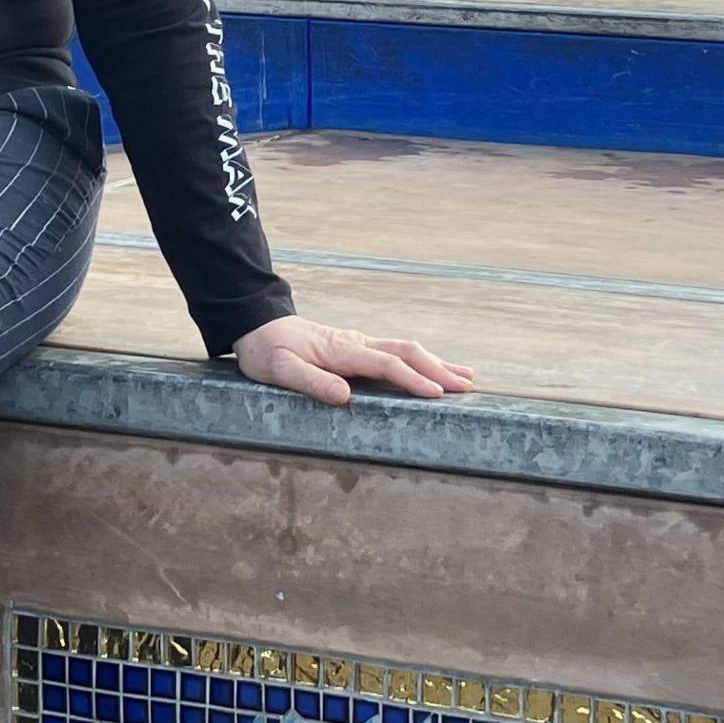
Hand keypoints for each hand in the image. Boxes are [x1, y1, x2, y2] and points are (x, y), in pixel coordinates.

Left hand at [233, 315, 475, 407]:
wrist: (257, 326)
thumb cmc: (266, 351)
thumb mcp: (279, 371)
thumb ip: (312, 382)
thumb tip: (346, 396)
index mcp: (342, 350)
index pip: (387, 365)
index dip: (413, 380)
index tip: (437, 394)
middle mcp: (356, 343)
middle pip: (407, 352)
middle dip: (439, 369)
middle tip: (467, 388)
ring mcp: (359, 344)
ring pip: (406, 350)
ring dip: (437, 363)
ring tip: (466, 378)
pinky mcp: (357, 348)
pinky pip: (396, 353)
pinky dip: (421, 361)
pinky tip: (434, 369)